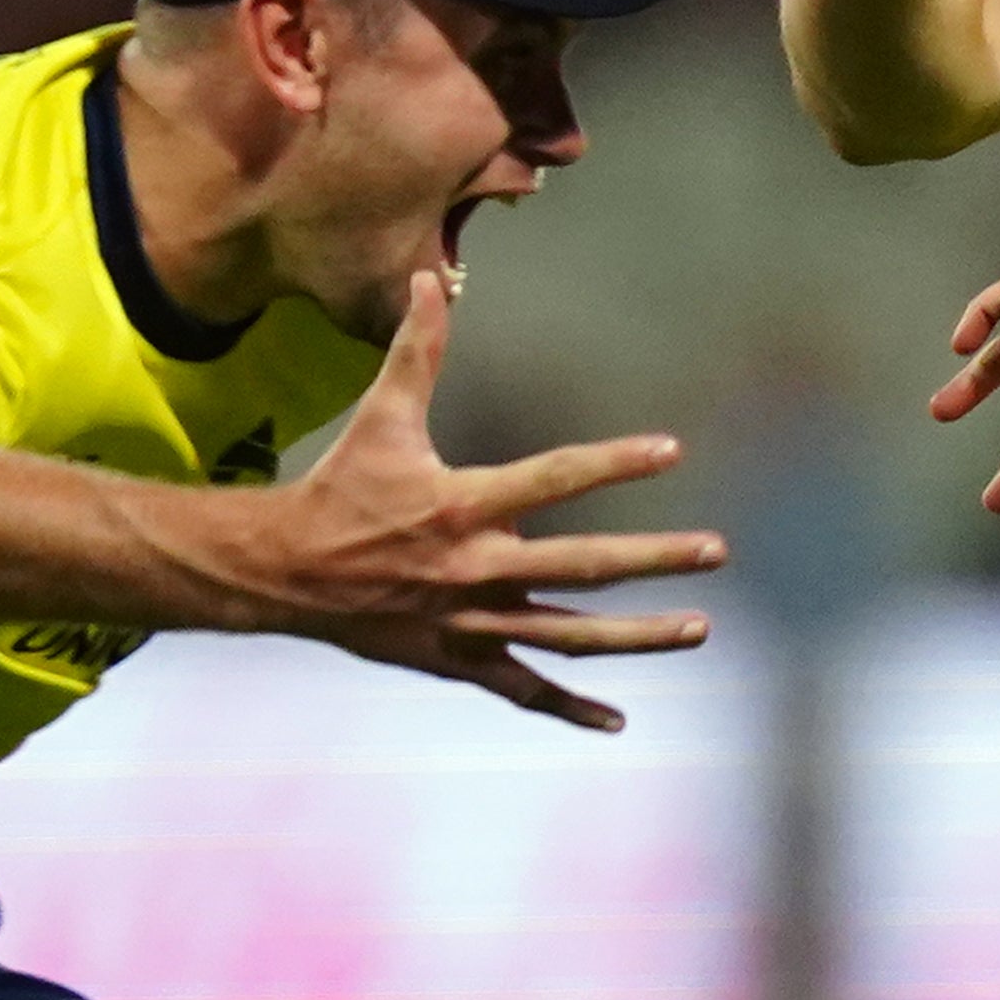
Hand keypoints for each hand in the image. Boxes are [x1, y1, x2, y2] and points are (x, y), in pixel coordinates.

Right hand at [234, 264, 721, 722]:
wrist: (284, 573)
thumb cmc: (340, 487)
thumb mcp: (380, 418)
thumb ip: (416, 350)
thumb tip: (428, 278)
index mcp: (461, 506)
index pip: (553, 478)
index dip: (614, 463)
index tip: (672, 451)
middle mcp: (474, 568)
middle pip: (581, 567)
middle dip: (654, 559)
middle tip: (715, 552)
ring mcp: (470, 622)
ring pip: (568, 636)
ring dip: (637, 637)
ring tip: (698, 629)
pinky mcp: (459, 660)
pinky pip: (523, 690)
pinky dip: (569, 708)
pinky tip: (617, 721)